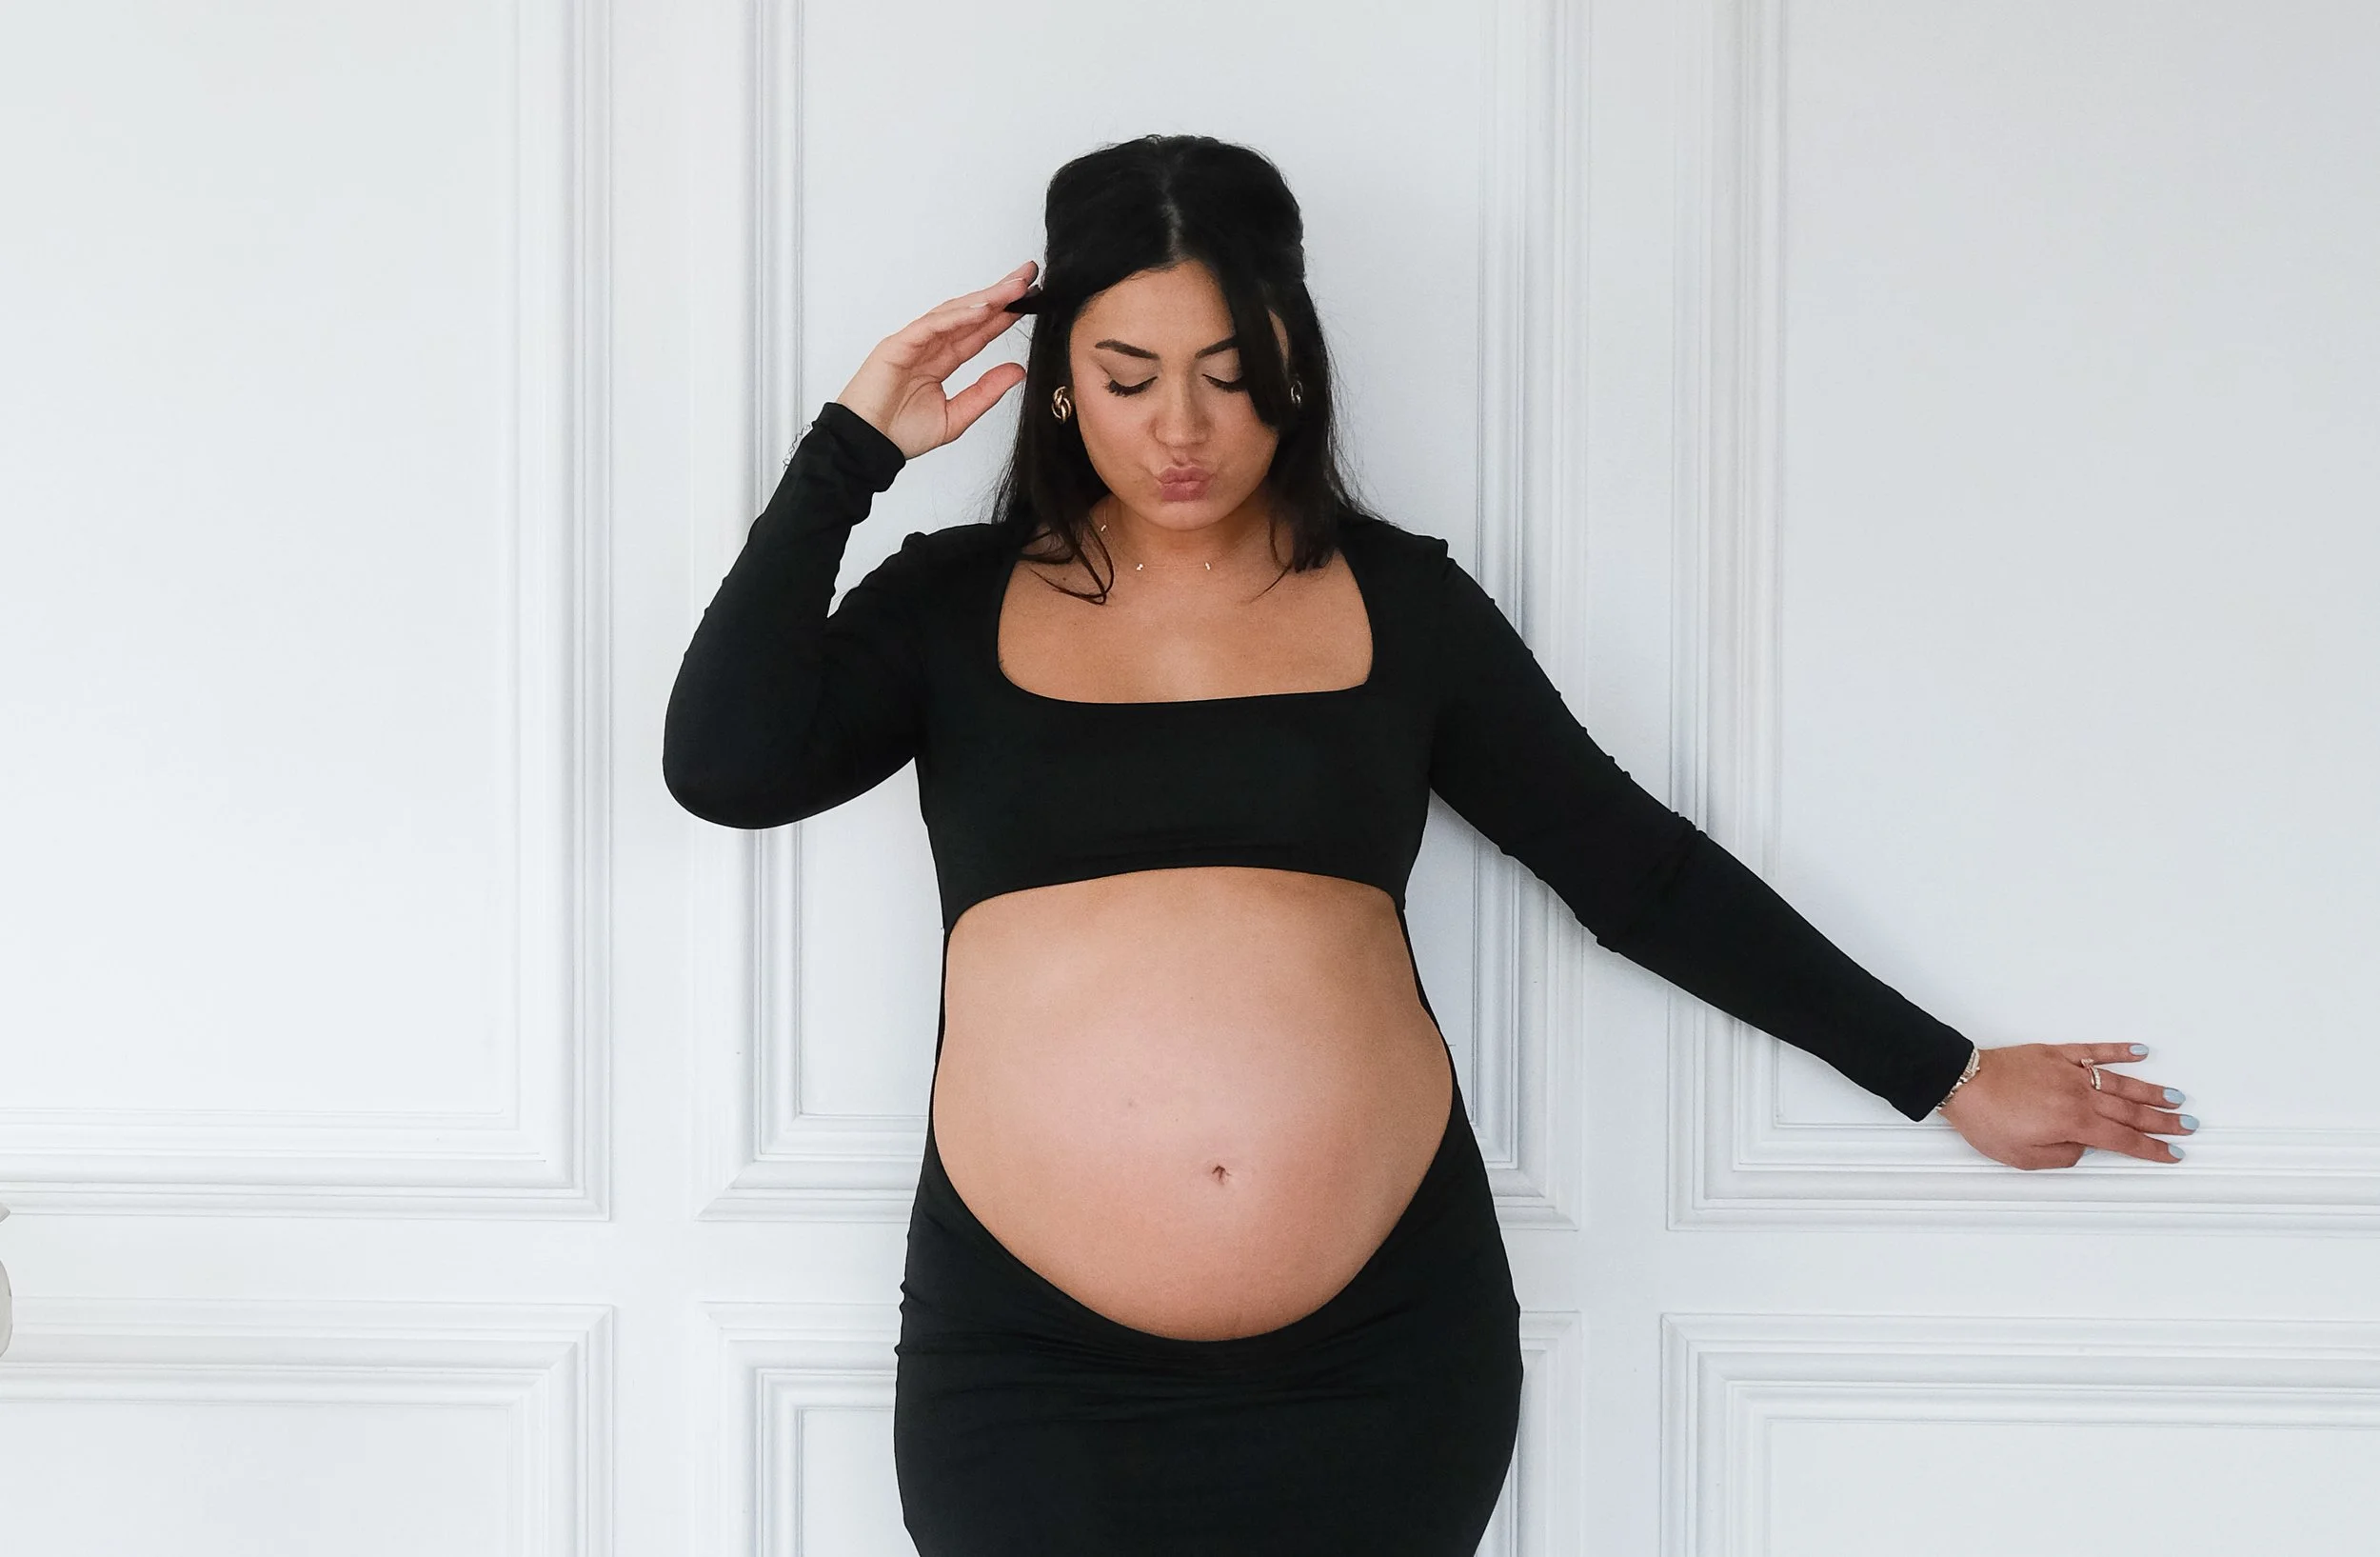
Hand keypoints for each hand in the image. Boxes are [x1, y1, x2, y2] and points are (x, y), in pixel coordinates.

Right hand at [835, 261, 1038, 459]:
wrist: (866, 447)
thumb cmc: (899, 434)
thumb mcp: (957, 416)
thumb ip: (985, 392)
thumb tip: (1017, 371)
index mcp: (941, 361)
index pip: (978, 332)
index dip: (1003, 315)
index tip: (1030, 300)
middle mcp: (929, 346)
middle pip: (969, 314)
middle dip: (1000, 295)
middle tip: (1028, 276)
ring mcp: (913, 342)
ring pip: (954, 313)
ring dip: (985, 298)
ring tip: (1014, 287)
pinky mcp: (898, 345)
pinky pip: (932, 325)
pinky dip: (958, 315)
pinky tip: (984, 307)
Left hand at [1939, 1042, 2193, 1168]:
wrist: (1962, 1082)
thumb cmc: (1986, 1119)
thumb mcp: (2023, 1157)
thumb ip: (2062, 1156)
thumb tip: (2083, 1148)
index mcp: (2073, 1123)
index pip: (2123, 1140)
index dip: (2151, 1149)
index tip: (2172, 1153)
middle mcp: (2078, 1096)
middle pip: (2130, 1112)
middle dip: (2162, 1121)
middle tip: (2189, 1126)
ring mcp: (2069, 1072)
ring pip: (2120, 1083)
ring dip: (2150, 1091)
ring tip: (2175, 1098)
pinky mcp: (2055, 1054)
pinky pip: (2093, 1051)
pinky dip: (2118, 1051)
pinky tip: (2139, 1051)